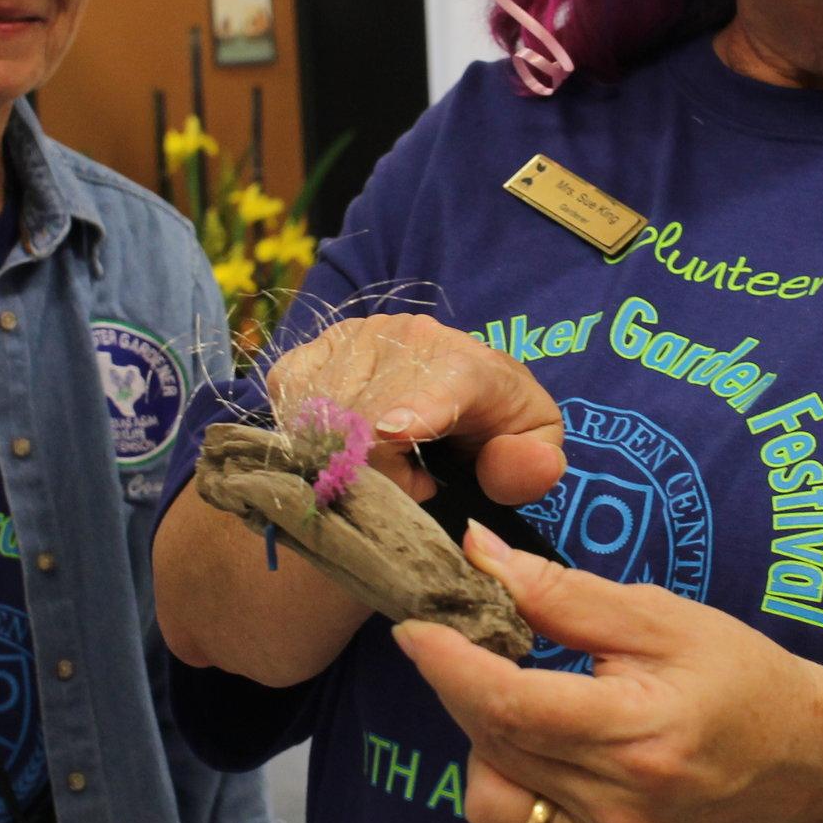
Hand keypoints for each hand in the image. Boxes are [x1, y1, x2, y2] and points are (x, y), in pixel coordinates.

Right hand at [265, 314, 565, 507]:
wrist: (459, 386)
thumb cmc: (496, 423)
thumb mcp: (533, 445)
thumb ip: (533, 464)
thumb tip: (517, 463)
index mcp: (473, 367)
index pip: (448, 383)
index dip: (419, 407)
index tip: (392, 432)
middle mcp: (409, 339)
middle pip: (370, 420)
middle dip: (383, 475)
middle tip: (415, 482)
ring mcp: (353, 339)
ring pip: (323, 416)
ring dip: (344, 458)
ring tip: (385, 459)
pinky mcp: (312, 352)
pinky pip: (289, 401)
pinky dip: (306, 433)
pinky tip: (342, 439)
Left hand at [390, 521, 822, 822]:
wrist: (793, 758)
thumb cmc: (734, 673)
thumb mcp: (657, 616)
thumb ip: (561, 593)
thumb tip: (478, 554)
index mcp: (638, 735)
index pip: (513, 706)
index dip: (450, 665)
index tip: (414, 624)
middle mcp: (618, 806)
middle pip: (495, 739)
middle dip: (461, 681)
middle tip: (466, 635)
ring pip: (490, 787)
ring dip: (482, 731)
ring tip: (525, 694)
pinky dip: (503, 778)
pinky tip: (539, 745)